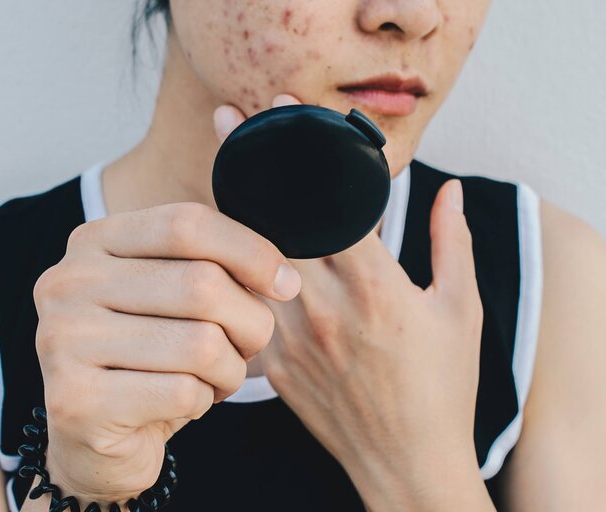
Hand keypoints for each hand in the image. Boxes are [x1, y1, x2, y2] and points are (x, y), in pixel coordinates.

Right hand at [32, 164, 301, 502]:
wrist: (96, 439)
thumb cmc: (148, 358)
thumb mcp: (172, 296)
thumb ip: (211, 265)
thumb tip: (285, 276)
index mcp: (92, 242)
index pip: (186, 224)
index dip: (250, 251)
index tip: (285, 284)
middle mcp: (66, 283)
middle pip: (201, 284)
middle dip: (250, 322)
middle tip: (249, 344)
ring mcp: (63, 342)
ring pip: (201, 344)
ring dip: (230, 368)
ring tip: (216, 376)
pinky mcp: (75, 402)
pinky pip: (184, 392)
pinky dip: (205, 400)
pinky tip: (188, 402)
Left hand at [214, 94, 486, 509]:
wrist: (408, 463)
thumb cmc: (442, 388)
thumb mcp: (461, 310)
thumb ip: (452, 243)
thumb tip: (448, 191)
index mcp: (375, 285)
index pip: (327, 201)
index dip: (301, 150)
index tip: (276, 110)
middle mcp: (324, 305)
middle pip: (272, 219)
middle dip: (246, 165)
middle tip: (226, 125)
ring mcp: (290, 337)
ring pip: (246, 260)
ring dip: (231, 216)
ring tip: (216, 178)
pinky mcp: (271, 365)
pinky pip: (242, 307)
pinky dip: (233, 274)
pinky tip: (219, 255)